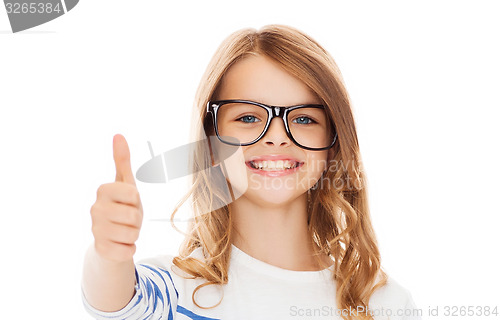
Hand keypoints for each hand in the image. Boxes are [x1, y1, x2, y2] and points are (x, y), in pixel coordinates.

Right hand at [90, 134, 143, 261]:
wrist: (113, 236)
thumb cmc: (123, 205)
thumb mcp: (126, 183)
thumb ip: (122, 160)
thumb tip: (118, 135)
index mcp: (103, 191)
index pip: (133, 195)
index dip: (136, 201)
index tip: (129, 202)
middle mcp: (95, 209)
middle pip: (135, 216)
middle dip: (137, 219)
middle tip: (128, 218)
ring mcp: (96, 230)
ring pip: (133, 234)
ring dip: (134, 234)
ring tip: (125, 230)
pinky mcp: (101, 250)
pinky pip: (128, 250)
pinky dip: (130, 248)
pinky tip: (120, 244)